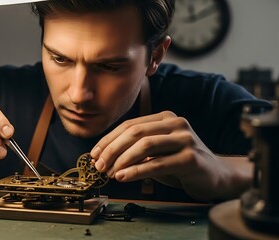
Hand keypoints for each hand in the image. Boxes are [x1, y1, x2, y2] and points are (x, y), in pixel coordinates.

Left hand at [90, 111, 241, 199]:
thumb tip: (103, 156)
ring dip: (122, 160)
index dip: (108, 140)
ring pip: (145, 145)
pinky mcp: (191, 158)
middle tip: (99, 165)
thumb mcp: (155, 152)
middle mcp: (175, 123)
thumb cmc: (180, 163)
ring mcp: (185, 139)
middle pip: (134, 132)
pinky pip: (157, 164)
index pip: (129, 125)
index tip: (94, 154)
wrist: (215, 176)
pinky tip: (124, 177)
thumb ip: (134, 148)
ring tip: (110, 172)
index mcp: (164, 117)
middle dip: (112, 149)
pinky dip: (137, 171)